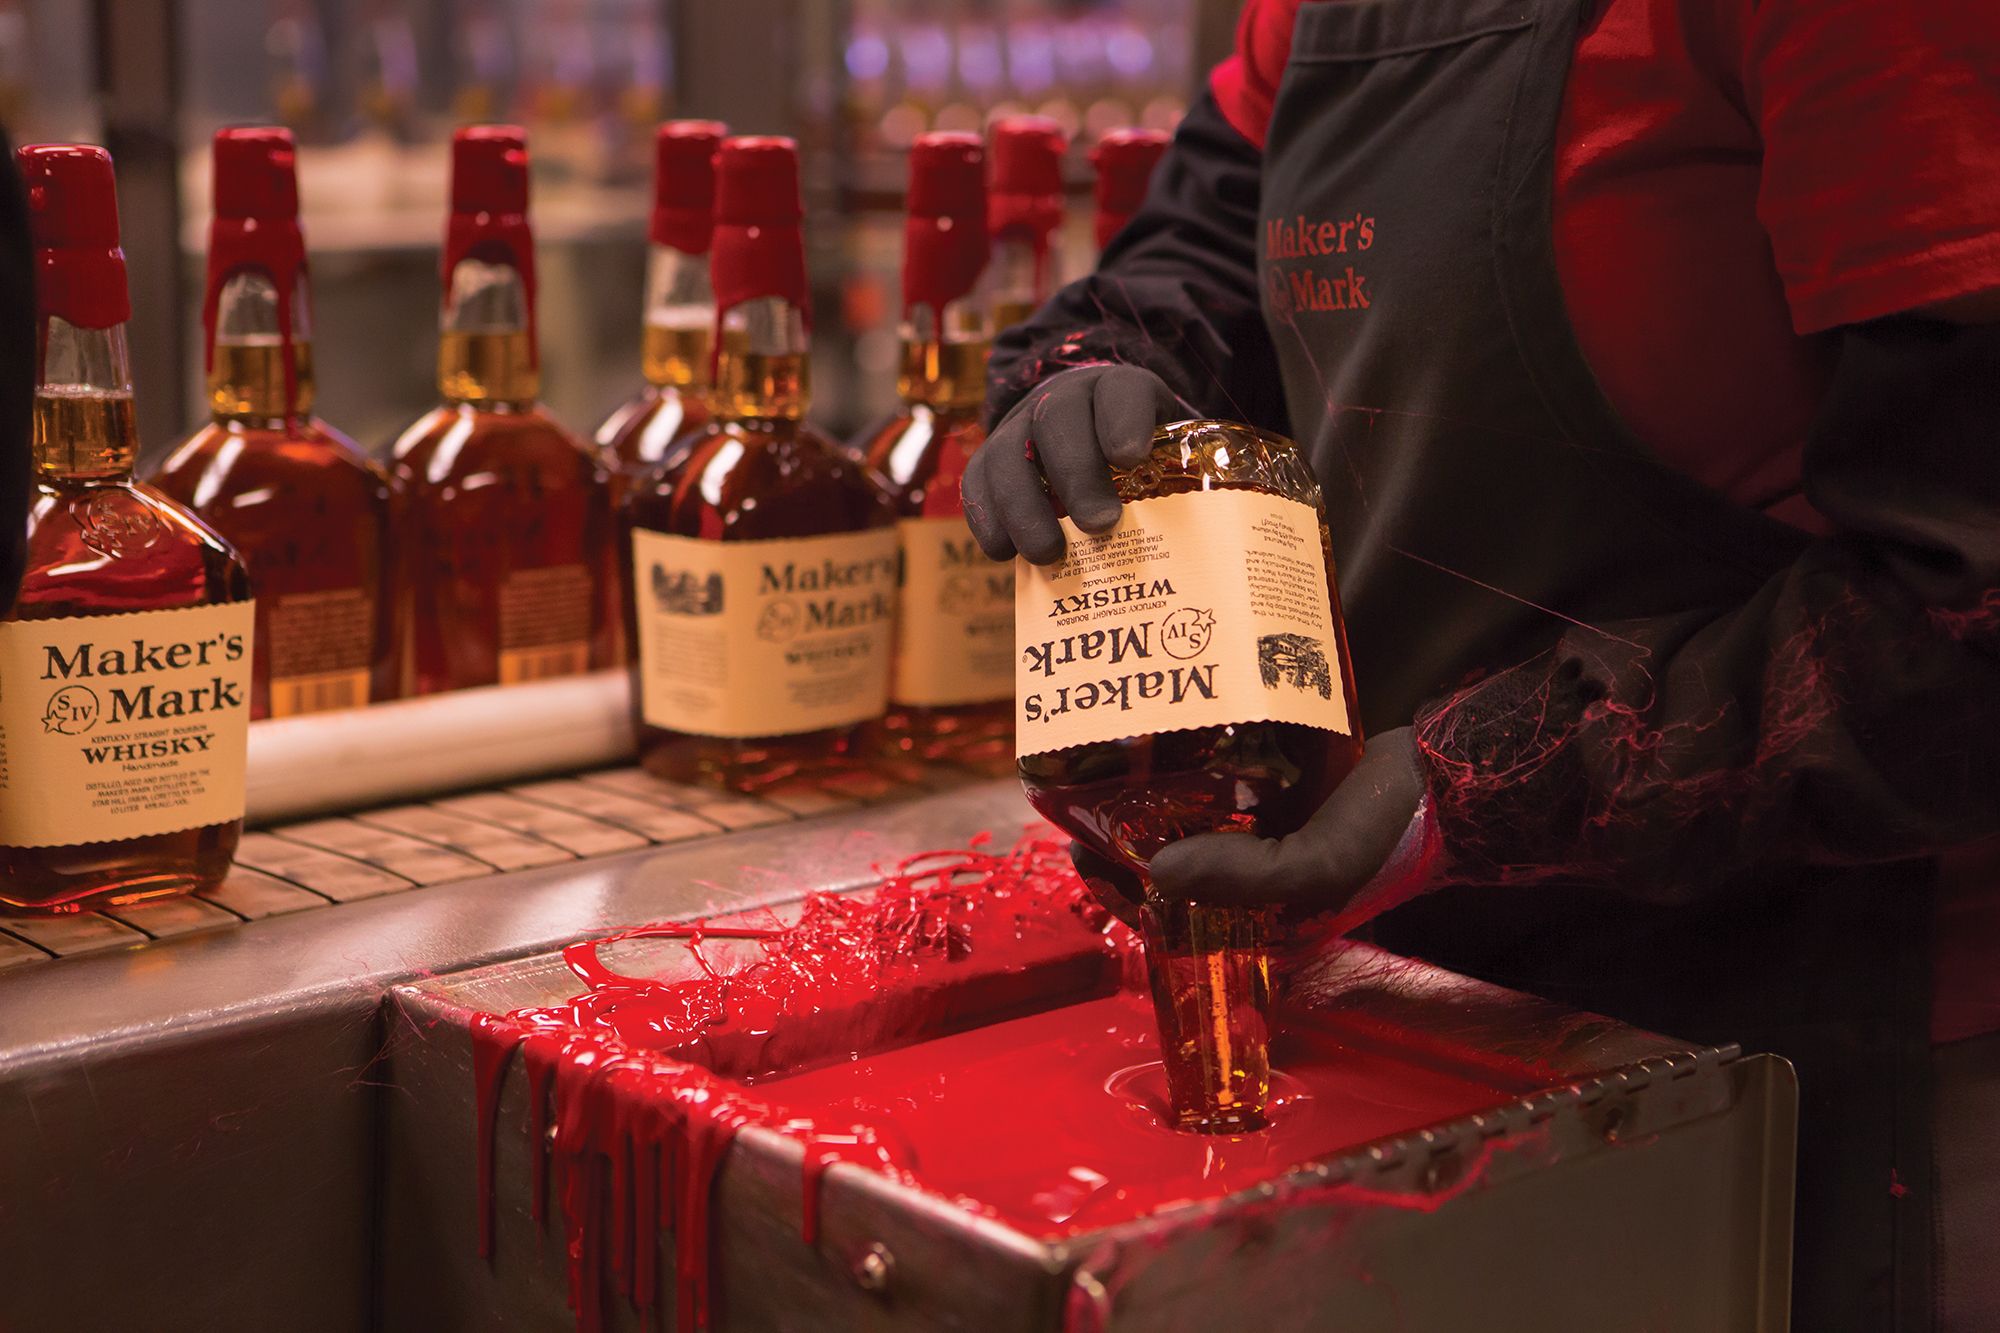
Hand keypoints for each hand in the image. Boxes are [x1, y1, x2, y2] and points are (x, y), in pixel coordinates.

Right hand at [962, 364, 1180, 563]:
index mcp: (1115, 390)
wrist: (1080, 427)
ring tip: (1049, 554)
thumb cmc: (1133, 454)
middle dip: (1077, 474)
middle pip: (1058, 421)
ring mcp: (1019, 426)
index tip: (1131, 459)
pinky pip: (976, 482)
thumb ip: (1182, 474)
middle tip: (1100, 524)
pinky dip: (986, 519)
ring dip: (1025, 507)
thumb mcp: (1166, 447)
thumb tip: (1212, 533)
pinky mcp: (988, 458)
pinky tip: (1004, 552)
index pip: (1120, 391)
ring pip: (1007, 454)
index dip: (1123, 421)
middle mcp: (1062, 400)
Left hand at [1068, 728, 1441, 949]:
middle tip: (1081, 797)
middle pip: (1168, 870)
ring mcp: (1260, 840)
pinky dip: (1188, 773)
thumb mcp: (1316, 870)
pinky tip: (1160, 743)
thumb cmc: (1388, 839)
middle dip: (1124, 841)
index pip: (1167, 919)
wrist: (1444, 781)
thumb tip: (1157, 872)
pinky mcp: (1271, 798)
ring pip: (1187, 828)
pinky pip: (1218, 791)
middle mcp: (1251, 885)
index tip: (1080, 847)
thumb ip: (1240, 878)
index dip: (1116, 889)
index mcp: (1257, 924)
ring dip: (1149, 805)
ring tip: (1109, 766)